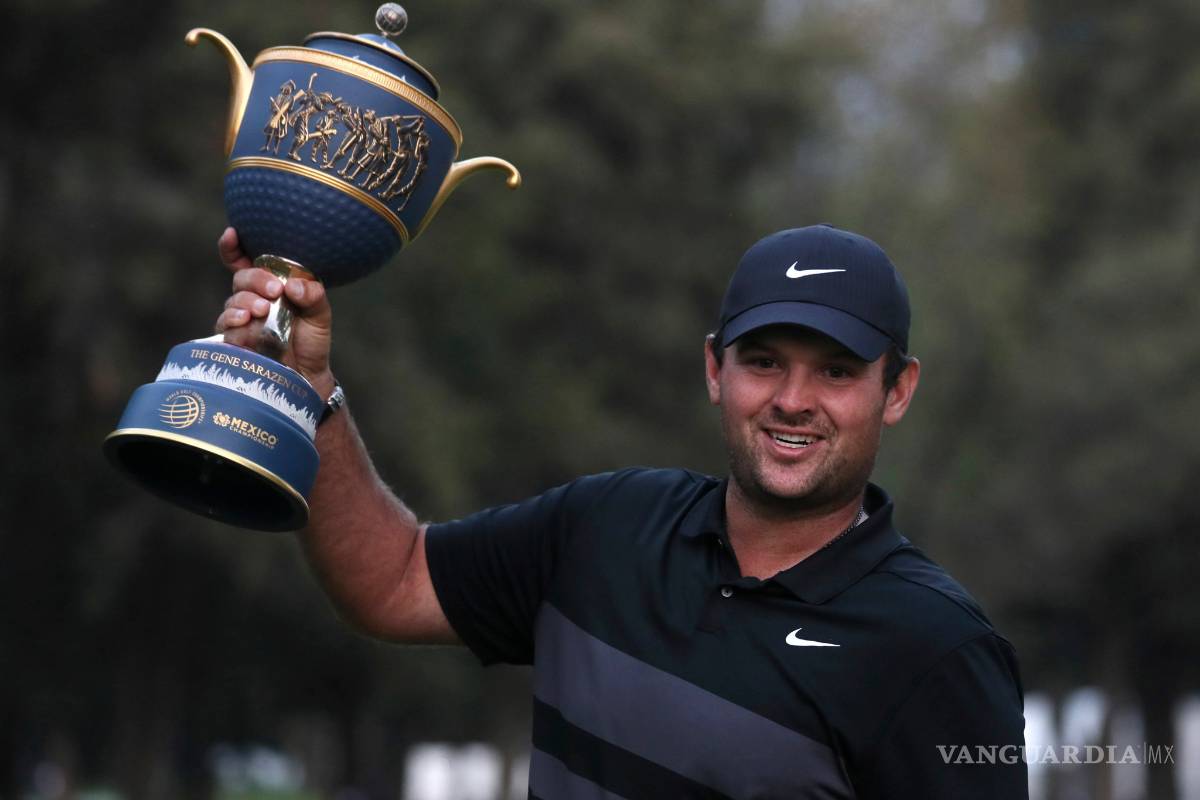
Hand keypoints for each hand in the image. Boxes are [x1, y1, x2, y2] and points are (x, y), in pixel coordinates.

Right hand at [213, 227, 335, 395]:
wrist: (308, 376)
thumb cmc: (312, 341)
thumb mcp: (320, 314)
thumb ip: (312, 295)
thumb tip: (293, 285)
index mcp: (271, 285)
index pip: (245, 261)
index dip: (234, 246)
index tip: (232, 233)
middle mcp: (253, 298)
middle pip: (241, 278)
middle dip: (255, 279)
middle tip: (274, 291)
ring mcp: (242, 319)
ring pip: (233, 301)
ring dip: (246, 301)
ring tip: (263, 310)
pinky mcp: (235, 340)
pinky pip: (226, 326)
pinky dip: (235, 320)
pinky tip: (246, 321)